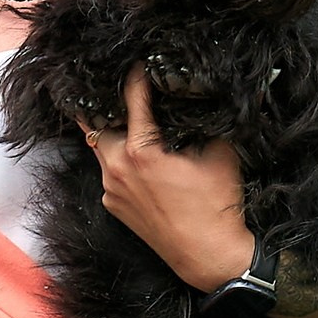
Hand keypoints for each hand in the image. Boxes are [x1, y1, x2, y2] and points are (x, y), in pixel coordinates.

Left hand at [89, 71, 252, 292]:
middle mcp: (117, 168)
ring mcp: (111, 189)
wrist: (208, 256)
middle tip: (114, 86)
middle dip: (105, 103)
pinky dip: (116, 157)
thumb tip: (219, 92)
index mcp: (141, 150)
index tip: (138, 61)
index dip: (135, 75)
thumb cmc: (217, 205)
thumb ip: (212, 119)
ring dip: (108, 130)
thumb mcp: (221, 154)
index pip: (131, 98)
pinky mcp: (113, 206)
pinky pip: (107, 172)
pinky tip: (133, 152)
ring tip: (118, 112)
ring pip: (99, 148)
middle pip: (96, 122)